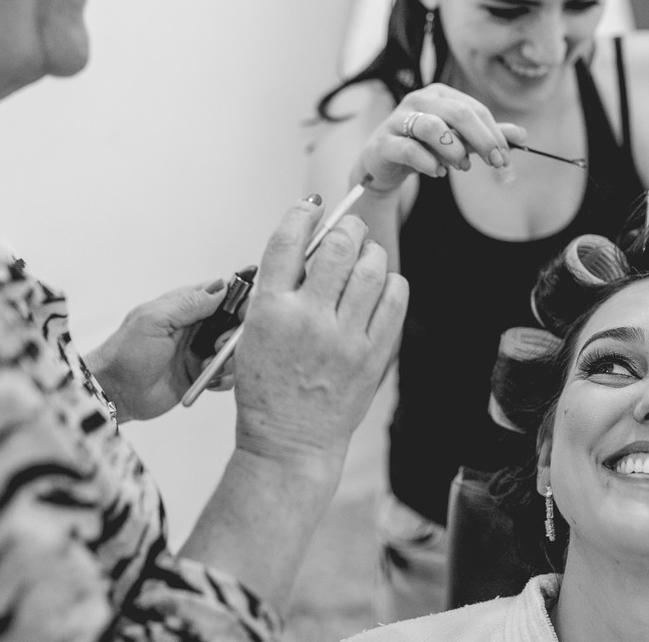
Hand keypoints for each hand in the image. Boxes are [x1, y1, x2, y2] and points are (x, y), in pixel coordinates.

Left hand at [89, 279, 227, 421]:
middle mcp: (197, 327)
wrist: (115, 393)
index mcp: (185, 306)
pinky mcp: (202, 375)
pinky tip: (208, 381)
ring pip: (233, 349)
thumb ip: (189, 304)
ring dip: (229, 358)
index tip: (241, 314)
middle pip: (234, 322)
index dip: (238, 300)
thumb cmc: (126, 353)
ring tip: (208, 365)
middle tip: (218, 345)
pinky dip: (224, 377)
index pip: (222, 293)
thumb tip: (222, 287)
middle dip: (235, 333)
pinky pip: (227, 374)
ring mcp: (200, 351)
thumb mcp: (154, 320)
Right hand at [232, 198, 407, 469]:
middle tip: (349, 229)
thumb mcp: (254, 331)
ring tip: (365, 257)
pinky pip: (394, 299)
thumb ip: (278, 288)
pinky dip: (390, 283)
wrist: (289, 441)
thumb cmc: (267, 386)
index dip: (302, 214)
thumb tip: (311, 241)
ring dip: (371, 252)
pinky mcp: (372, 355)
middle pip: (339, 246)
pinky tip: (380, 287)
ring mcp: (344, 338)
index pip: (287, 240)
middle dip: (347, 227)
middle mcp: (308, 319)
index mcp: (270, 310)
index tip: (312, 207)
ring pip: (372, 268)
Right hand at [356, 84, 525, 193]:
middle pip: (458, 113)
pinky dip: (429, 163)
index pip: (475, 110)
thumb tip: (521, 136)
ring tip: (461, 166)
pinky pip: (409, 149)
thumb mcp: (459, 142)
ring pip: (432, 127)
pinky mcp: (383, 142)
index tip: (506, 159)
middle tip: (495, 163)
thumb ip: (486, 137)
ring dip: (453, 150)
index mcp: (440, 95)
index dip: (495, 134)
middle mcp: (419, 100)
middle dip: (482, 140)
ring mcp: (398, 119)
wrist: (384, 165)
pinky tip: (438, 172)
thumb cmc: (424, 148)